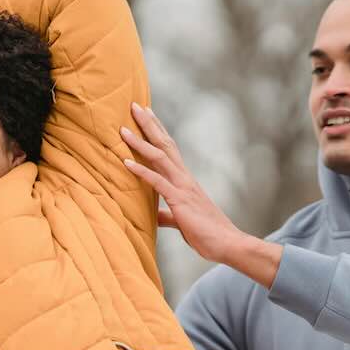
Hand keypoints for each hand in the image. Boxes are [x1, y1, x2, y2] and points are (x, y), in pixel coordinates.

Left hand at [121, 103, 283, 287]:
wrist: (228, 244)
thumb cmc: (207, 234)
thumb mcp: (181, 221)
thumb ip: (165, 215)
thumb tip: (153, 215)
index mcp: (184, 180)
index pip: (169, 149)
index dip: (157, 130)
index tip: (146, 113)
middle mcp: (184, 178)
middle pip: (164, 144)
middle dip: (148, 124)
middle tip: (133, 104)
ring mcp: (182, 187)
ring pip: (159, 157)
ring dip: (139, 142)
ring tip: (122, 129)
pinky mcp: (180, 201)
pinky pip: (157, 182)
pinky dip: (140, 171)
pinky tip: (125, 162)